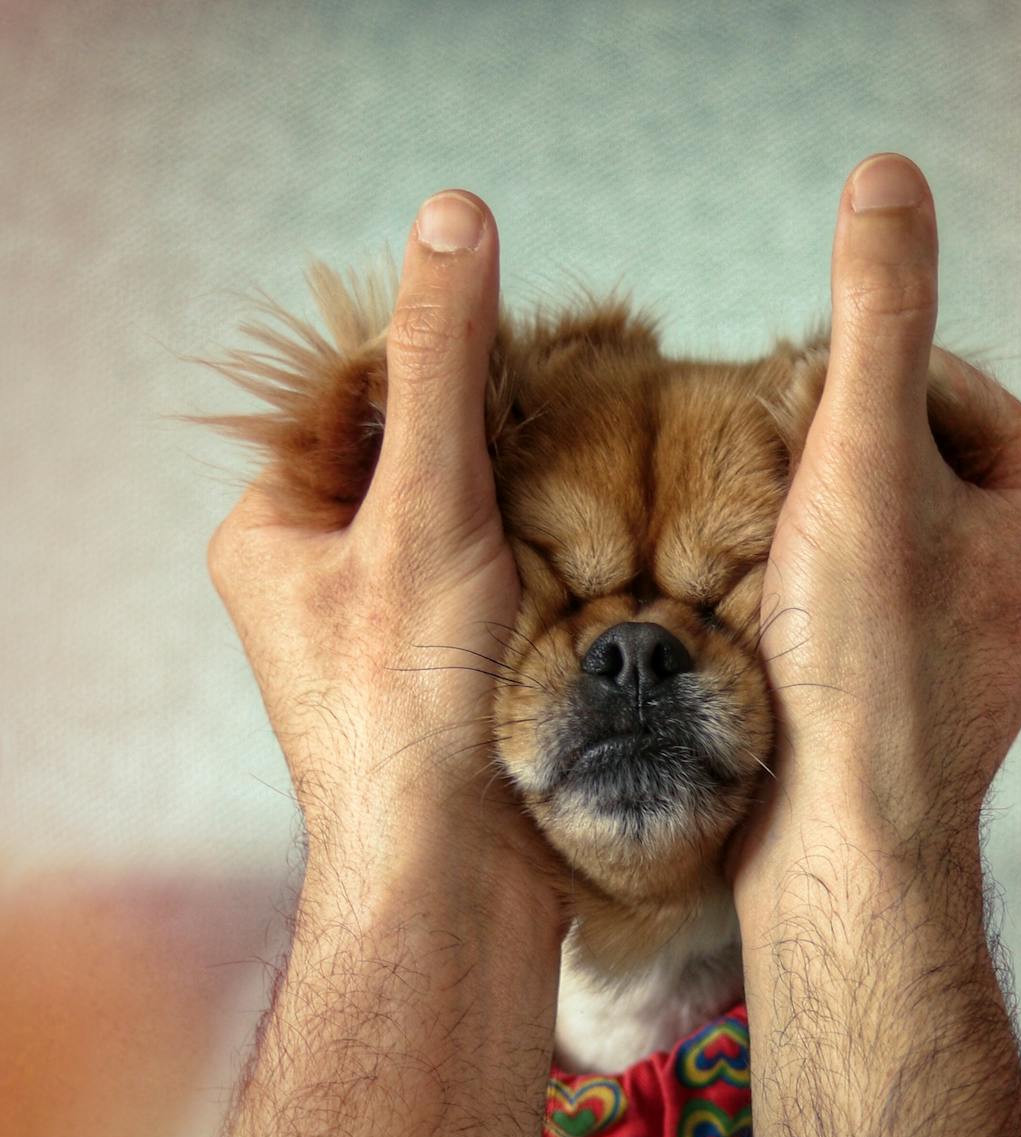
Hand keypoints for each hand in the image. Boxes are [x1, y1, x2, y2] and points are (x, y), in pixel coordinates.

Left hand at [207, 189, 563, 925]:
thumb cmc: (412, 714)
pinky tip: (594, 543)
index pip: (354, 390)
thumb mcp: (426, 508)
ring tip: (594, 472)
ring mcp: (385, 618)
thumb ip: (443, 365)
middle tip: (578, 408)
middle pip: (413, 447)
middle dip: (494, 423)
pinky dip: (544, 544)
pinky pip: (497, 567)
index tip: (529, 340)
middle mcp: (321, 571)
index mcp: (276, 528)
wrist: (456, 879)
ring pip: (463, 508)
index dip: (438, 352)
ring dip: (529, 485)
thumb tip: (455, 222)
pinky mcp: (447, 658)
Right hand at [738, 152, 1020, 877]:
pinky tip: (772, 601)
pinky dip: (806, 568)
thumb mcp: (865, 460)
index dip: (836, 393)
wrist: (841, 841)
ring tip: (763, 558)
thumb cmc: (865, 668)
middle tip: (765, 505)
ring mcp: (985, 616)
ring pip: (871, 509)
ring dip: (802, 510)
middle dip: (820, 457)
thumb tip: (889, 182)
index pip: (934, 375)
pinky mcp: (927, 662)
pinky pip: (860, 573)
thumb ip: (877, 314)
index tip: (781, 447)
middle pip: (900, 443)